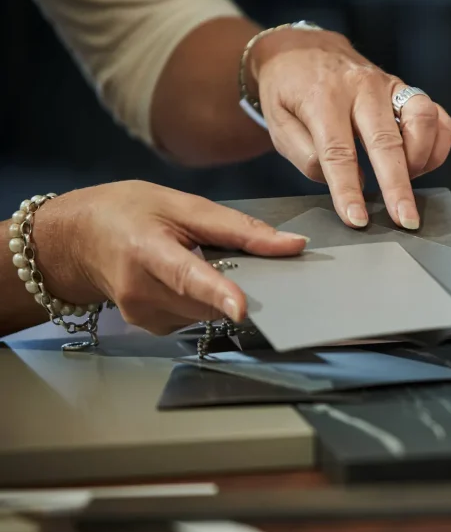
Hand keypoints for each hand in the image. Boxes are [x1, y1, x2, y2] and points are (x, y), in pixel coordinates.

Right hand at [32, 181, 307, 334]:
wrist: (76, 239)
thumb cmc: (128, 212)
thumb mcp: (181, 204)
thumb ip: (239, 228)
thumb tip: (293, 245)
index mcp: (145, 249)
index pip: (186, 275)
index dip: (217, 292)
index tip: (241, 308)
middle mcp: (140, 289)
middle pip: (208, 300)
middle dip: (236, 286)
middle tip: (241, 261)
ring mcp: (142, 314)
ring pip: (206, 314)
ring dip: (220, 294)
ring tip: (202, 263)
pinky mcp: (150, 327)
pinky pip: (194, 319)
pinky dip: (203, 302)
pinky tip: (188, 281)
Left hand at [249, 27, 450, 229]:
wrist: (302, 48)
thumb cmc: (288, 93)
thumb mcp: (278, 123)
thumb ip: (307, 155)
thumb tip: (351, 182)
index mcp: (322, 96)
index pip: (338, 151)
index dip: (348, 190)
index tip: (357, 220)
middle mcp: (361, 86)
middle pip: (386, 141)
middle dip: (398, 186)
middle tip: (405, 220)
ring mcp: (389, 85)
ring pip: (422, 119)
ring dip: (421, 159)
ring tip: (409, 182)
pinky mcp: (406, 89)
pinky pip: (438, 116)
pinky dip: (437, 145)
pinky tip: (421, 165)